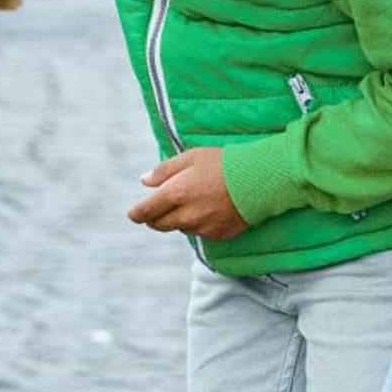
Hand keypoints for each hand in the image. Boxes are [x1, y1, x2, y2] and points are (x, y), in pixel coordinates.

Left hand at [127, 146, 246, 238]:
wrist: (258, 180)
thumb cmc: (223, 163)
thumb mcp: (191, 157)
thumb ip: (164, 170)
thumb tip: (144, 181)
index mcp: (175, 194)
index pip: (145, 212)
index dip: (136, 214)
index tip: (133, 213)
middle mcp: (186, 215)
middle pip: (159, 225)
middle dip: (153, 218)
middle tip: (156, 210)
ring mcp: (202, 228)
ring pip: (179, 228)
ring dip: (177, 219)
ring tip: (188, 202)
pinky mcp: (217, 235)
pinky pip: (199, 232)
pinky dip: (197, 223)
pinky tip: (207, 209)